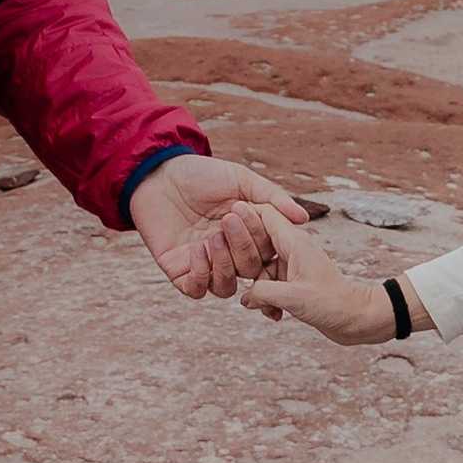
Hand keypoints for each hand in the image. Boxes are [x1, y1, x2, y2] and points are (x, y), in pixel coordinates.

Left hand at [129, 155, 308, 299]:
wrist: (158, 173)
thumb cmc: (201, 174)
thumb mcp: (241, 180)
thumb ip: (272, 198)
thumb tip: (303, 218)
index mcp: (248, 236)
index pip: (268, 254)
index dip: (269, 244)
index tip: (262, 220)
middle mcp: (229, 255)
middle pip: (250, 270)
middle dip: (243, 248)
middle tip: (229, 221)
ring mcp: (205, 265)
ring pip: (226, 286)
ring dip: (224, 264)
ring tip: (213, 236)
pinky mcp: (180, 272)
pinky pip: (196, 289)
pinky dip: (201, 274)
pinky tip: (197, 249)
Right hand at [239, 231, 410, 345]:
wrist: (358, 319)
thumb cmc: (333, 304)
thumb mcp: (293, 297)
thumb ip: (263, 292)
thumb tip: (245, 297)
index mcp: (294, 242)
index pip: (264, 213)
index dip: (242, 218)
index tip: (222, 230)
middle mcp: (292, 249)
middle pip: (256, 242)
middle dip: (243, 262)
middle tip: (238, 280)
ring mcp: (292, 266)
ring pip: (260, 268)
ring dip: (258, 290)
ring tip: (264, 308)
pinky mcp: (294, 283)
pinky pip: (270, 285)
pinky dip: (267, 299)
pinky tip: (273, 314)